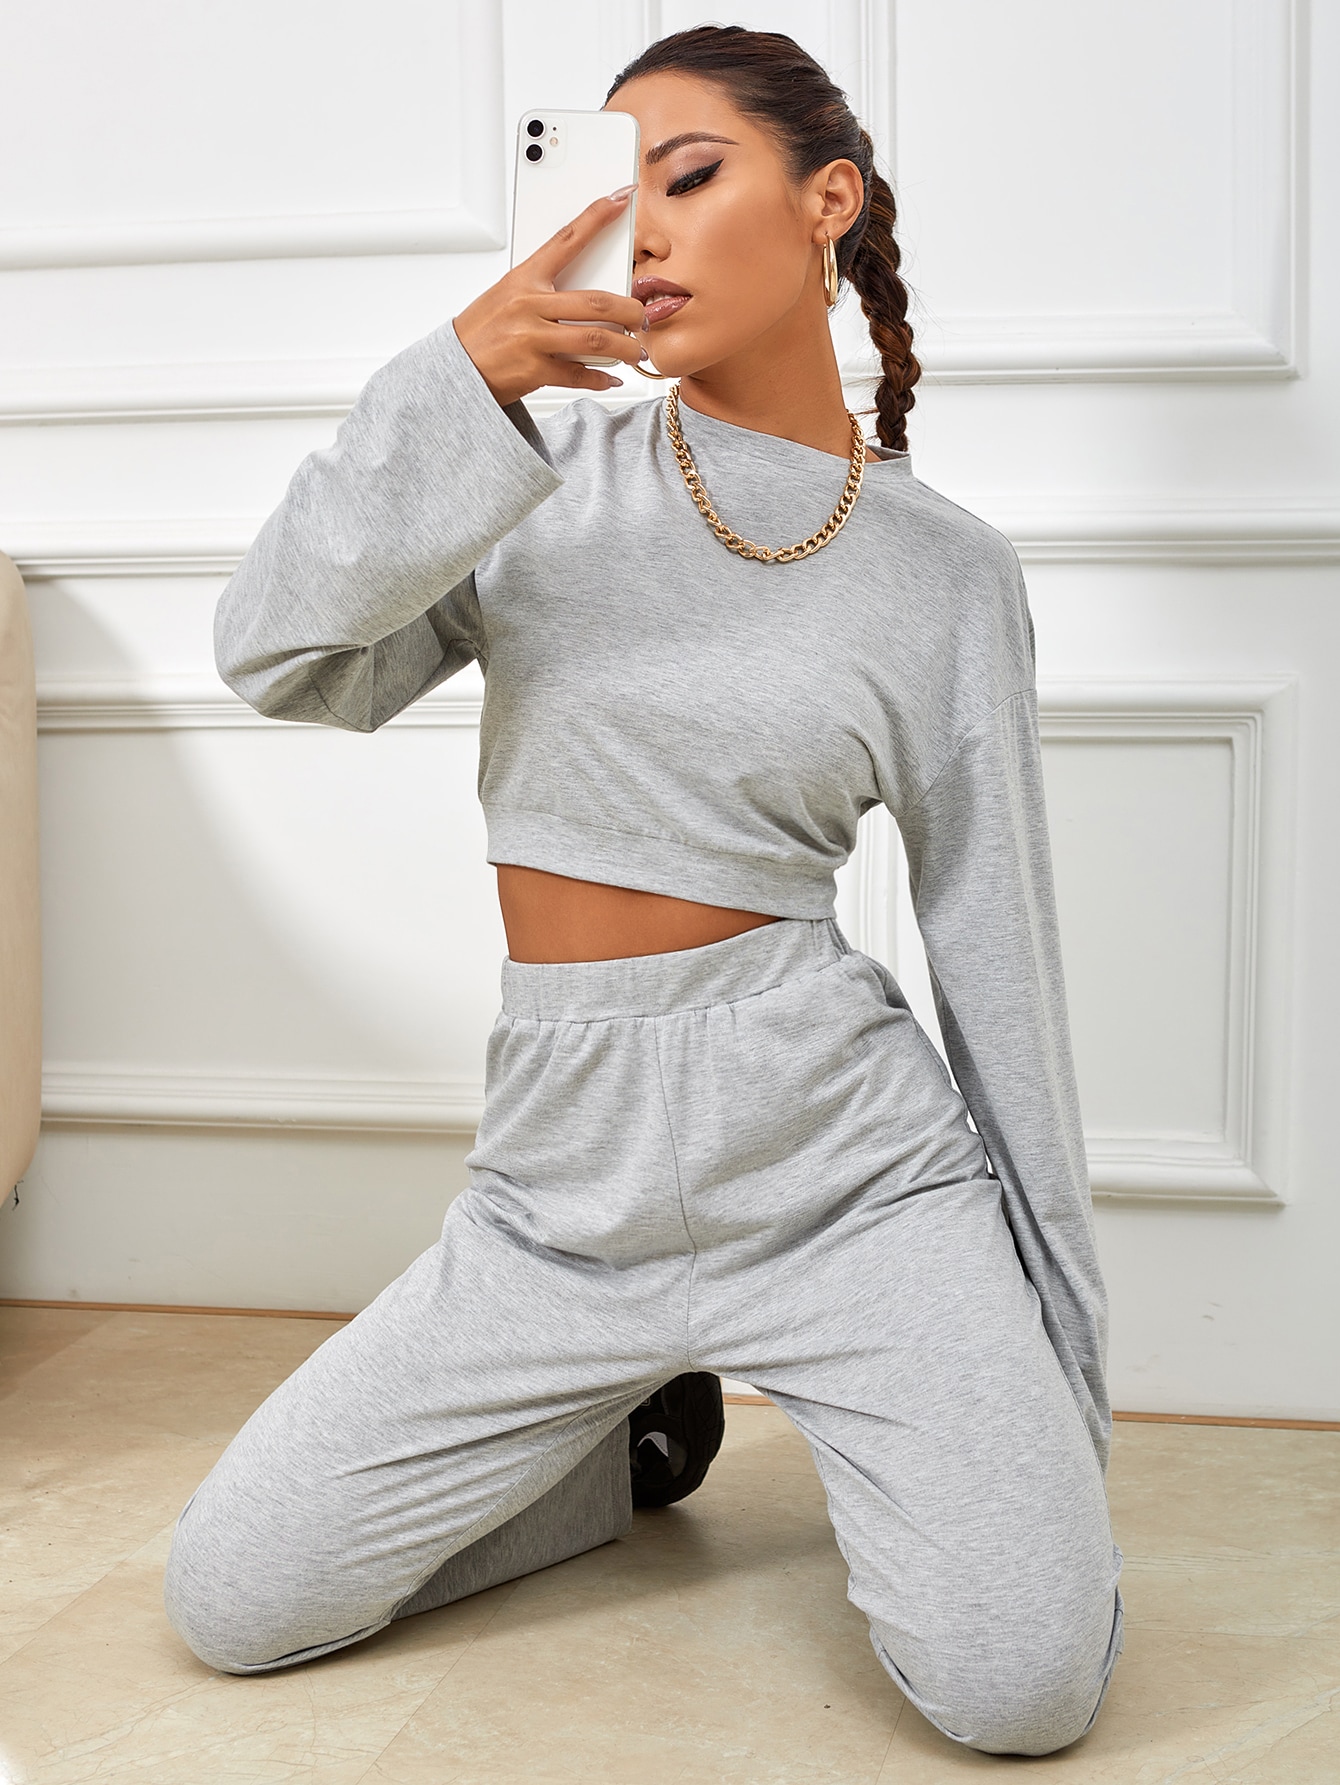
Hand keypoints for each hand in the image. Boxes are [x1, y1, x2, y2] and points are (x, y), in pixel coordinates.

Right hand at [453, 189, 648, 406]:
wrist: (456, 369)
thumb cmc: (483, 331)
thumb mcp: (508, 297)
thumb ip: (544, 292)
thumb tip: (587, 297)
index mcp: (523, 279)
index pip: (566, 239)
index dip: (597, 217)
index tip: (621, 199)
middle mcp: (528, 305)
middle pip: (596, 301)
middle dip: (629, 310)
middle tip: (642, 316)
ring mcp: (531, 339)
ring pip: (595, 340)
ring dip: (624, 348)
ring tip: (635, 352)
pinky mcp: (533, 370)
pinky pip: (578, 374)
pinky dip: (600, 379)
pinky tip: (611, 378)